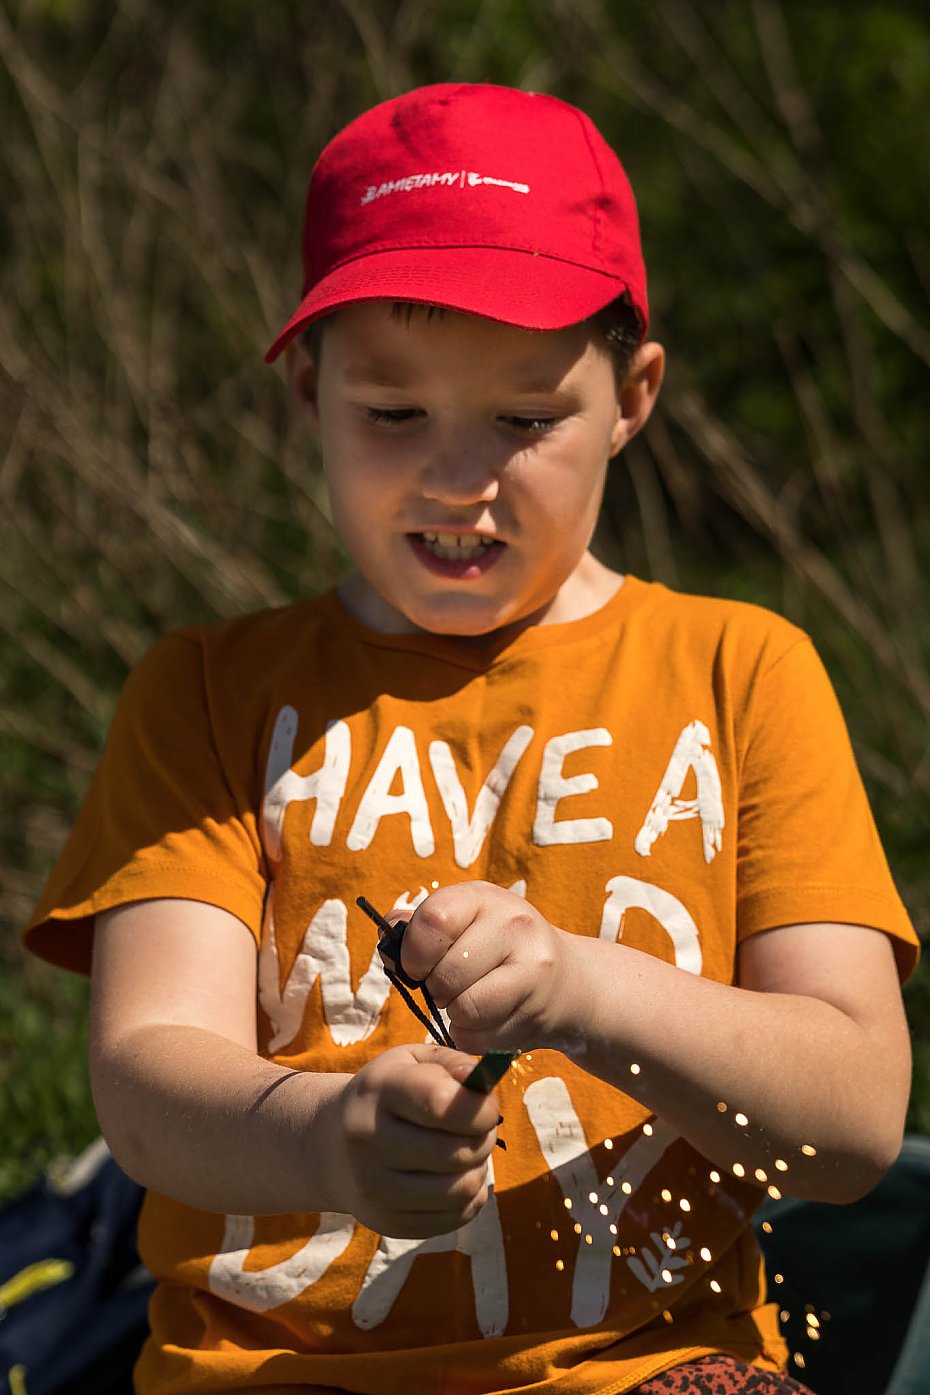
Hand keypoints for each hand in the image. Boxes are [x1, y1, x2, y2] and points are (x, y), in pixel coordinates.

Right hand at [325, 1043, 499, 1237]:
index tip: (487, 1106)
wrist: (332, 1145)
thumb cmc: (387, 1095)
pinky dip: (470, 1196)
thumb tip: (483, 1084)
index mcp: (378, 1091)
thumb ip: (453, 1064)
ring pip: (462, 1189)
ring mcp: (376, 1188)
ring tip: (466, 1150)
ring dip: (479, 1168)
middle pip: (457, 1152)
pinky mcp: (390, 1223)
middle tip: (480, 1127)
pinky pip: (457, 1216)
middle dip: (484, 1137)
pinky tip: (453, 1175)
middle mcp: (369, 1141)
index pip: (440, 1103)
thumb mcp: (411, 1062)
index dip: (480, 1107)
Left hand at [398, 882, 569, 1053]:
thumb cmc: (499, 952)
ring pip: (463, 1008)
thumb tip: (387, 928)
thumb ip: (420, 926)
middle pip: (445, 974)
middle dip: (437, 991)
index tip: (417, 967)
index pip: (433, 920)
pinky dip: (474, 1036)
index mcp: (483, 897)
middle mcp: (513, 922)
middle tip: (454, 987)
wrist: (568, 982)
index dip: (414, 953)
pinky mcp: (538, 1006)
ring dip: (456, 1016)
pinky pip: (481, 1036)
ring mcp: (532, 963)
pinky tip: (491, 1020)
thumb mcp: (466, 924)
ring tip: (472, 1003)